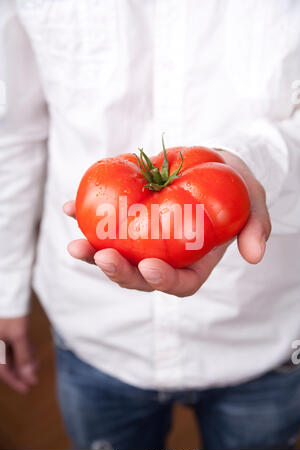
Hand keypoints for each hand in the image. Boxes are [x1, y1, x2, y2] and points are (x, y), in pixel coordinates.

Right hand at [0, 316, 37, 392]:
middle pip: (5, 363)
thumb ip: (24, 357)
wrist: (7, 288)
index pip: (3, 371)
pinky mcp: (2, 329)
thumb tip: (30, 377)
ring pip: (8, 353)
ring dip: (22, 359)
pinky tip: (30, 347)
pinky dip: (20, 348)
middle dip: (21, 369)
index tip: (29, 388)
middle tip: (35, 375)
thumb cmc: (9, 311)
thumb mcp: (18, 334)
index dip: (16, 381)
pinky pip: (10, 344)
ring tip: (36, 361)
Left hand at [64, 150, 270, 296]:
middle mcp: (165, 256)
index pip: (179, 282)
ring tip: (76, 246)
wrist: (210, 164)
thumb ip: (256, 226)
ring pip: (117, 256)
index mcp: (194, 261)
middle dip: (119, 273)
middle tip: (102, 256)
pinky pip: (104, 224)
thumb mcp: (252, 201)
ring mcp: (143, 240)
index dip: (164, 281)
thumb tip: (255, 256)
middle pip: (140, 276)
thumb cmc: (232, 186)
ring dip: (93, 254)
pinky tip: (70, 208)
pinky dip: (85, 218)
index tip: (151, 266)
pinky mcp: (127, 219)